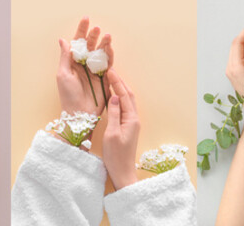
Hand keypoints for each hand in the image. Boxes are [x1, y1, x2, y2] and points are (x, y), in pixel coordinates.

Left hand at [57, 17, 112, 115]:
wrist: (79, 114)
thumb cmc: (68, 96)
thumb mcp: (63, 75)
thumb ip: (65, 57)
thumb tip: (63, 39)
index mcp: (73, 62)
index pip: (78, 43)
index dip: (81, 30)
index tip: (86, 19)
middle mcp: (84, 64)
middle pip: (91, 46)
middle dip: (94, 36)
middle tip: (97, 29)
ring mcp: (95, 70)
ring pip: (101, 53)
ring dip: (104, 44)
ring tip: (107, 36)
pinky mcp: (105, 77)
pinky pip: (108, 64)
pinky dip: (110, 56)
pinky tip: (109, 49)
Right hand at [102, 71, 138, 188]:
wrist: (122, 172)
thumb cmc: (116, 156)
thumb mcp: (112, 133)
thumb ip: (114, 113)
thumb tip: (115, 96)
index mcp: (131, 119)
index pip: (124, 95)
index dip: (116, 82)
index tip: (109, 71)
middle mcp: (134, 119)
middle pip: (128, 95)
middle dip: (120, 82)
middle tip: (110, 71)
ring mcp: (132, 123)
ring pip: (127, 101)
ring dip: (120, 89)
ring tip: (111, 79)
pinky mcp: (127, 127)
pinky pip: (124, 108)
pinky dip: (119, 99)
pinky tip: (112, 96)